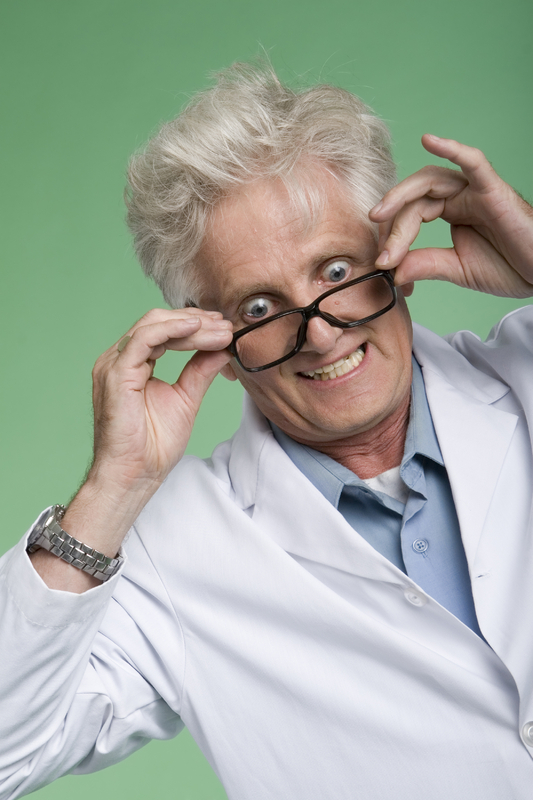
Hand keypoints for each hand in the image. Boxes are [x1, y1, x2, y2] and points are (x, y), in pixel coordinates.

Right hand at [31, 307, 232, 590]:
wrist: (135, 475)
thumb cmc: (152, 445)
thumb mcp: (186, 398)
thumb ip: (201, 370)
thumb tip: (223, 348)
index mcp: (132, 363)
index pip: (164, 330)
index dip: (196, 325)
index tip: (226, 328)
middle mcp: (119, 359)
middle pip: (159, 321)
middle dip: (197, 320)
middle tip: (227, 325)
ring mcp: (114, 364)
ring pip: (153, 325)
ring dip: (191, 325)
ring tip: (220, 330)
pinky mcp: (115, 373)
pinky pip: (144, 339)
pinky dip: (172, 330)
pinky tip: (196, 329)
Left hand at [369, 135, 532, 297]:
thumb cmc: (509, 267)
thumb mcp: (456, 269)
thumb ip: (425, 265)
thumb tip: (392, 271)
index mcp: (451, 212)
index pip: (411, 214)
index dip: (393, 237)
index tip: (384, 264)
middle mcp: (460, 196)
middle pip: (415, 199)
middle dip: (393, 225)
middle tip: (383, 254)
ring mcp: (475, 191)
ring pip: (430, 180)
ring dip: (401, 195)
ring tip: (380, 214)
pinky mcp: (493, 190)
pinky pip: (473, 163)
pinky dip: (452, 149)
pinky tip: (429, 140)